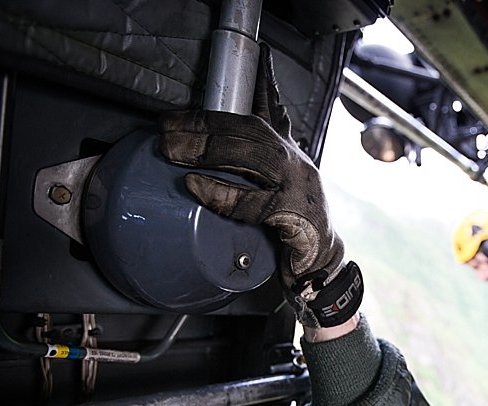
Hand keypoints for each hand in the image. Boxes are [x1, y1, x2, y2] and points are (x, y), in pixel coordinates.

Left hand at [158, 43, 361, 326]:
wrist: (322, 263)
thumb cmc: (292, 226)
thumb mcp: (273, 187)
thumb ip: (249, 168)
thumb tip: (206, 152)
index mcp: (289, 155)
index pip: (274, 112)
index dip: (264, 85)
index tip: (257, 60)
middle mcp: (296, 164)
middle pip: (251, 130)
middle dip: (206, 124)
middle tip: (166, 127)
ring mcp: (297, 187)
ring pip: (253, 156)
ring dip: (208, 149)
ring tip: (172, 149)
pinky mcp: (293, 215)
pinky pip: (254, 201)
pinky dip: (222, 192)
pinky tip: (196, 186)